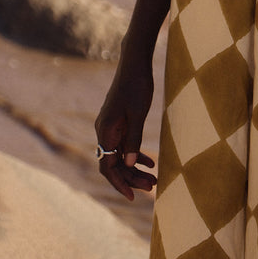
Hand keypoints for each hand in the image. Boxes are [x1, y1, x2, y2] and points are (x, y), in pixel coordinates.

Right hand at [94, 57, 157, 200]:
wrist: (135, 62)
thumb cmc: (137, 85)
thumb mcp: (138, 115)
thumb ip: (134, 140)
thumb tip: (130, 166)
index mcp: (105, 131)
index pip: (108, 167)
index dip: (120, 183)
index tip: (134, 196)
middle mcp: (104, 131)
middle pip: (113, 164)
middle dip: (131, 178)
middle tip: (152, 187)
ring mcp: (110, 127)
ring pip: (119, 156)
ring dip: (134, 168)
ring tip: (154, 180)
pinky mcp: (117, 122)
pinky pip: (123, 145)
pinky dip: (135, 155)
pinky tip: (150, 163)